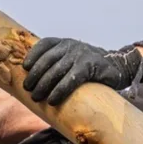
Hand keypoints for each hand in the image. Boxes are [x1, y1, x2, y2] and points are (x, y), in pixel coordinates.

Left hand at [23, 37, 142, 106]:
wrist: (117, 67)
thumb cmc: (88, 69)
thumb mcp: (71, 61)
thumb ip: (56, 65)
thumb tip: (32, 82)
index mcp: (64, 43)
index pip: (44, 44)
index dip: (33, 55)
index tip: (25, 68)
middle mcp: (71, 46)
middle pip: (47, 60)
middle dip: (35, 76)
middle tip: (28, 90)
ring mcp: (81, 55)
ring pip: (56, 70)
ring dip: (44, 85)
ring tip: (37, 97)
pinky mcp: (90, 66)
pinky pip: (71, 79)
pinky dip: (60, 90)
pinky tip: (53, 100)